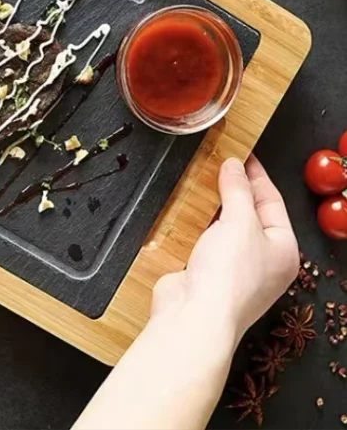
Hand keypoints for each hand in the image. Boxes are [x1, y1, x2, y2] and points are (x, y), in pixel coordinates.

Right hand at [151, 155, 298, 344]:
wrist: (195, 316)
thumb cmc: (228, 277)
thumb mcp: (239, 221)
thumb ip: (237, 190)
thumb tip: (234, 165)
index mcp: (283, 249)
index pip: (272, 201)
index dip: (255, 175)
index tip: (240, 153)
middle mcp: (263, 261)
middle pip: (249, 213)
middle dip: (233, 189)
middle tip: (218, 163)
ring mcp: (234, 269)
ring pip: (225, 227)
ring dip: (213, 206)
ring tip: (201, 182)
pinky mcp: (208, 274)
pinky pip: (205, 240)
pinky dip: (196, 225)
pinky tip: (186, 211)